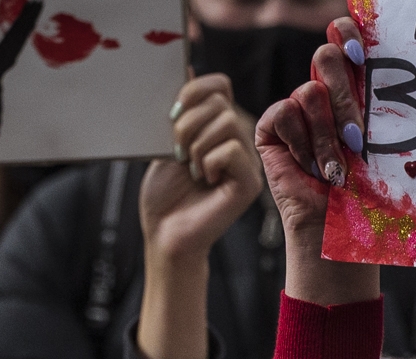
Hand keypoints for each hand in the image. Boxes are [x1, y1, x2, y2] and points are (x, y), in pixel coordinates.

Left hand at [141, 73, 262, 265]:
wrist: (165, 233)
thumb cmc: (164, 193)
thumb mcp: (164, 140)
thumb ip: (180, 109)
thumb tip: (185, 68)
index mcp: (219, 127)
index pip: (219, 85)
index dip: (195, 90)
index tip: (172, 116)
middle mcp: (238, 141)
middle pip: (220, 101)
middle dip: (188, 123)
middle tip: (177, 152)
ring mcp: (247, 162)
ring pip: (228, 122)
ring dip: (196, 143)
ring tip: (189, 166)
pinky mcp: (250, 183)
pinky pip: (232, 149)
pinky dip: (208, 161)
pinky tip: (203, 179)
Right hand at [255, 21, 377, 304]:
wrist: (340, 231)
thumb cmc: (369, 194)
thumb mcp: (380, 144)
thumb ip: (377, 102)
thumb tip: (381, 63)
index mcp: (354, 91)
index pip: (345, 42)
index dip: (348, 35)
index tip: (358, 48)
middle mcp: (324, 95)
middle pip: (326, 59)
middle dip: (344, 96)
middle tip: (357, 138)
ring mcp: (297, 111)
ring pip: (309, 92)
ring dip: (327, 137)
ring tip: (337, 171)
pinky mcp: (272, 128)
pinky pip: (284, 113)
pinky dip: (301, 143)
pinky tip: (310, 169)